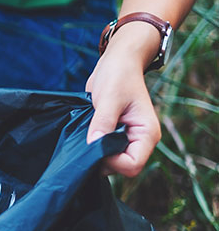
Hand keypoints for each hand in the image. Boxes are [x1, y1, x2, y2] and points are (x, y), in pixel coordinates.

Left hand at [85, 23, 161, 176]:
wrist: (117, 62)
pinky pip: (103, 151)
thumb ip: (103, 122)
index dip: (112, 162)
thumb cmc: (118, 76)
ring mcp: (127, 139)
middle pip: (120, 167)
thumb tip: (93, 145)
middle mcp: (139, 140)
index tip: (95, 145)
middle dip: (102, 159)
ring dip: (95, 153)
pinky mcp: (115, 136)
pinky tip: (84, 135)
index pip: (132, 165)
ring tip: (85, 134)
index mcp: (147, 134)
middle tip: (85, 140)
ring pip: (110, 161)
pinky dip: (92, 147)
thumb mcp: (109, 98)